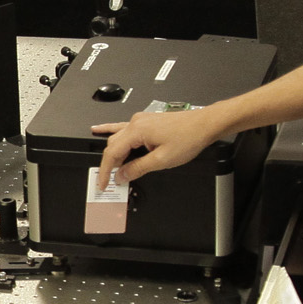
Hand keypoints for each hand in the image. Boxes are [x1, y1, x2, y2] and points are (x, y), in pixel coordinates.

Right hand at [93, 108, 224, 188]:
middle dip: (110, 164)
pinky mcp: (146, 121)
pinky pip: (122, 127)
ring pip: (118, 137)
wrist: (204, 124)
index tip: (103, 183)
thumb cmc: (189, 137)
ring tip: (109, 167)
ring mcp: (140, 120)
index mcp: (137, 130)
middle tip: (111, 180)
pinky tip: (99, 129)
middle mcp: (136, 122)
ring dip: (113, 153)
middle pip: (113, 145)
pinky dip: (110, 130)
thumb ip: (138, 168)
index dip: (105, 170)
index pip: (112, 153)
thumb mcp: (162, 160)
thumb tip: (122, 175)